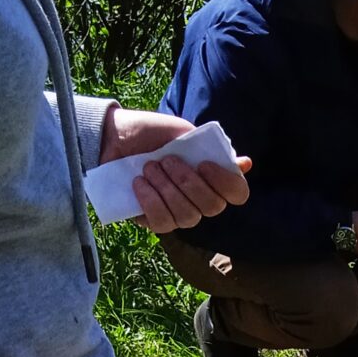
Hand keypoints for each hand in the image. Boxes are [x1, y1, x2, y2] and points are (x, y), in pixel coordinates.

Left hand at [99, 108, 250, 234]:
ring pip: (187, 216)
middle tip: (165, 160)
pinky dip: (151, 201)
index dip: (226, 183)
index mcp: (212, 178)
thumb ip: (210, 148)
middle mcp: (200, 200)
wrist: (112, 138)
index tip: (204, 164)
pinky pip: (163, 223)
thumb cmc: (150, 134)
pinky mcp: (155, 221)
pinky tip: (139, 183)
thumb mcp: (181, 133)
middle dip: (187, 182)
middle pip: (212, 207)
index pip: (237, 194)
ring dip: (167, 189)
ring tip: (149, 167)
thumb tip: (245, 164)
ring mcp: (178, 213)